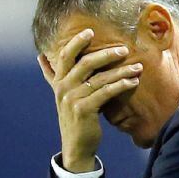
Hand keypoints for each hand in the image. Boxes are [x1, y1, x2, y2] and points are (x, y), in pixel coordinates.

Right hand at [37, 29, 141, 171]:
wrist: (76, 146)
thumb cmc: (73, 118)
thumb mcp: (61, 95)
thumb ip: (52, 76)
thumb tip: (41, 57)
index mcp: (58, 82)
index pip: (64, 56)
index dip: (76, 42)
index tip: (90, 31)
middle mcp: (63, 89)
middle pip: (85, 63)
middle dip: (106, 54)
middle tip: (124, 49)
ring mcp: (72, 99)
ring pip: (99, 78)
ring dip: (121, 71)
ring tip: (137, 67)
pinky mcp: (84, 110)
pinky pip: (106, 92)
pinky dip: (121, 85)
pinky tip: (132, 82)